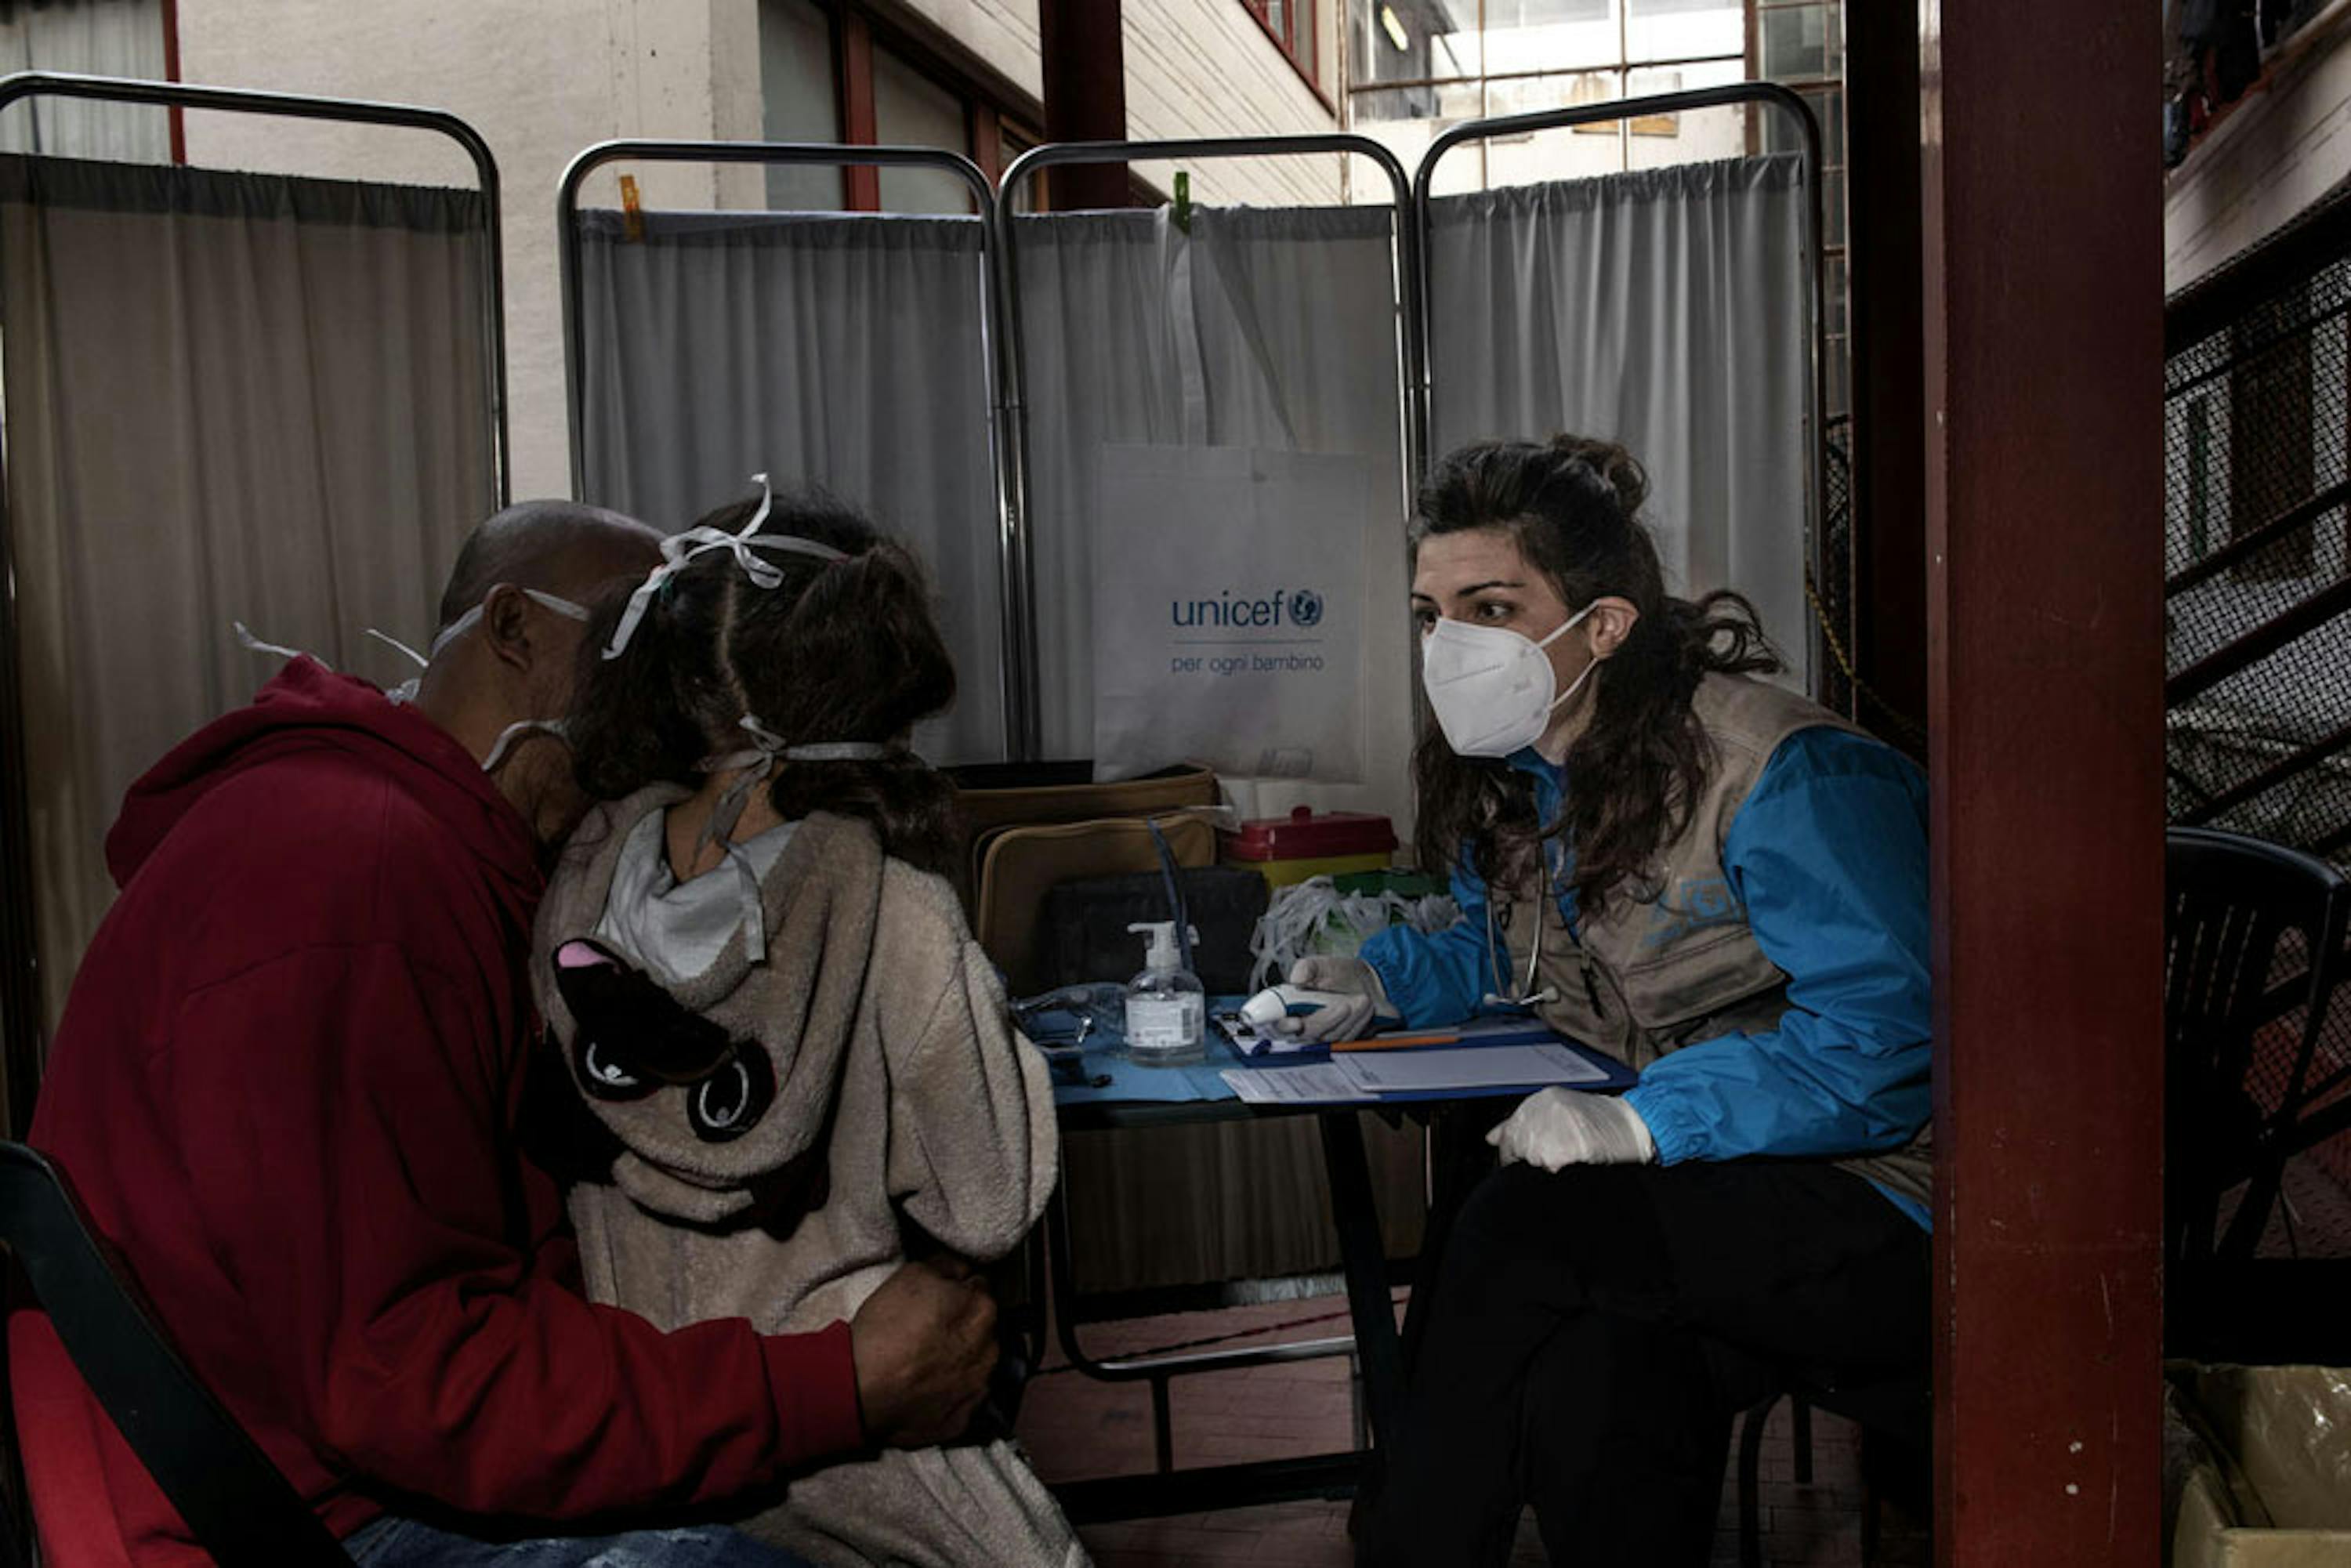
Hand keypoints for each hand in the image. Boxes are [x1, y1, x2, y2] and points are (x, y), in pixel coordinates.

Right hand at [849, 1258, 997, 1447]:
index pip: (980, 1290)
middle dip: (964, 1328)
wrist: (860, 1387)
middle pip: (983, 1330)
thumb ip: (948, 1267)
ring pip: (976, 1366)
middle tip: (931, 1332)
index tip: (941, 1301)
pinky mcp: (963, 1420)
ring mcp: (980, 1389)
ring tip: (925, 1363)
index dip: (959, 1292)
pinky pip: (963, 1401)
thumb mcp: (913, 1273)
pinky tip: (925, 1390)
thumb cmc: (886, 1328)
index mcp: (983, 1309)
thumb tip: (961, 1272)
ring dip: (960, 1362)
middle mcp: (991, 1350)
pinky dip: (949, 1395)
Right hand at [1281, 956, 1399, 1043]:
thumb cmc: (1339, 973)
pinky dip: (1357, 1023)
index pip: (1278, 1022)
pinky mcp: (1337, 1040)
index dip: (1284, 1025)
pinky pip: (1345, 1039)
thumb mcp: (1321, 964)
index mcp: (1288, 1005)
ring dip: (1348, 1019)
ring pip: (1329, 1037)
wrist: (1366, 983)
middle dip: (1327, 1020)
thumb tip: (1296, 979)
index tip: (1296, 1022)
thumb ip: (1306, 968)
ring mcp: (1320, 1034)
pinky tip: (1365, 1009)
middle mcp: (1301, 1023)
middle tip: (1344, 1005)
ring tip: (1363, 1000)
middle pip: (1307, 1033)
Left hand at [1486, 1088, 1655, 1170]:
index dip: (1517, 1152)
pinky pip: (1550, 1168)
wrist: (1637, 1123)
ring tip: (1565, 1166)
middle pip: (1518, 1147)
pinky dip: (1558, 1173)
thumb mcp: (1559, 1112)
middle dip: (1528, 1162)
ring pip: (1532, 1160)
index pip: (1510, 1132)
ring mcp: (1558, 1126)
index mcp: (1541, 1099)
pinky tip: (1573, 1168)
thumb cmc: (1601, 1121)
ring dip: (1543, 1169)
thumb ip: (1523, 1124)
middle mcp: (1545, 1108)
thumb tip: (1491, 1138)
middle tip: (1548, 1168)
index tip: (1525, 1163)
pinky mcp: (1570, 1145)